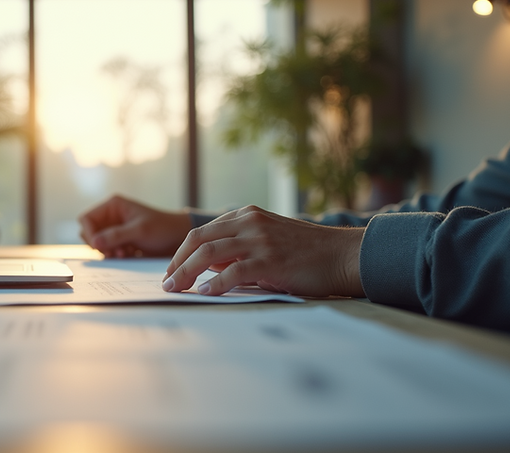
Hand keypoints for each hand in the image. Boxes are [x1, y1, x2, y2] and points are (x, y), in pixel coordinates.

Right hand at [78, 195, 191, 257]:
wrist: (178, 237)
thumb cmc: (162, 228)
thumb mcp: (139, 231)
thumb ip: (116, 236)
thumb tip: (95, 243)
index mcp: (113, 205)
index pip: (87, 219)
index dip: (90, 233)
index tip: (99, 246)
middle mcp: (111, 215)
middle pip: (89, 231)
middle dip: (99, 243)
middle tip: (113, 252)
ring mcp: (115, 228)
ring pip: (97, 242)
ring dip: (107, 250)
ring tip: (123, 253)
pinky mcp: (120, 239)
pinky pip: (107, 248)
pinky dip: (114, 254)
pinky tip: (127, 254)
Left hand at [161, 205, 365, 297]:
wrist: (342, 255)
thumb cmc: (305, 253)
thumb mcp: (266, 241)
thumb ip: (237, 248)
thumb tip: (206, 266)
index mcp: (246, 215)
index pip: (201, 232)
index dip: (181, 253)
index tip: (171, 271)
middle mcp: (249, 222)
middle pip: (198, 240)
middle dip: (177, 263)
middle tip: (167, 283)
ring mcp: (259, 239)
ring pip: (209, 254)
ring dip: (187, 273)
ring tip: (176, 289)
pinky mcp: (270, 260)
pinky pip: (233, 272)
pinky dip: (215, 283)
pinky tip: (205, 293)